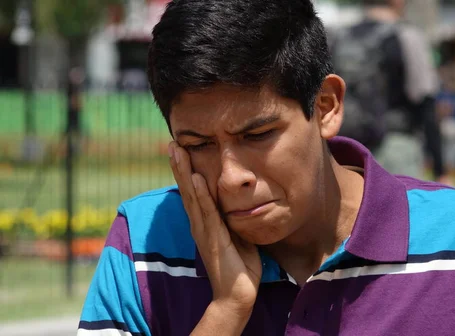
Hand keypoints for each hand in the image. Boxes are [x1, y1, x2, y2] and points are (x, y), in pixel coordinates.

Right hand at [168, 142, 261, 313]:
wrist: (237, 293)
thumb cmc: (240, 265)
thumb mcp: (237, 234)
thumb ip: (232, 217)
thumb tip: (238, 200)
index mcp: (204, 222)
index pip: (193, 191)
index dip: (186, 170)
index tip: (181, 148)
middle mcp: (199, 224)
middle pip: (187, 188)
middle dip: (180, 165)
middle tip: (172, 142)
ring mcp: (204, 230)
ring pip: (192, 196)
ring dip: (185, 173)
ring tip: (178, 151)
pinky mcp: (214, 238)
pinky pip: (207, 213)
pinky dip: (201, 195)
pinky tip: (197, 179)